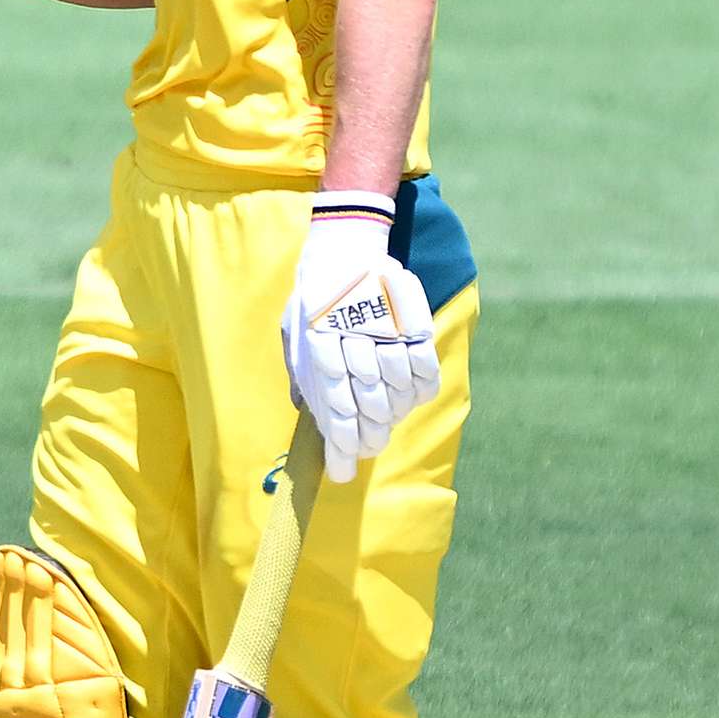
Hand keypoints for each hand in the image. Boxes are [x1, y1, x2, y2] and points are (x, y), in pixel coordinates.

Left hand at [281, 196, 436, 481]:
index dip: (341, 444)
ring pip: (397, 391)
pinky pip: (424, 369)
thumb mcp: (294, 330)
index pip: (333, 406)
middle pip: (368, 405)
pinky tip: (408, 398)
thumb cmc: (314, 296)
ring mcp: (386, 330)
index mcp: (317, 342)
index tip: (342, 471)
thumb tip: (303, 409)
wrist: (344, 246)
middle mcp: (352, 338)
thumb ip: (300, 371)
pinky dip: (420, 390)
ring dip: (391, 417)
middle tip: (367, 450)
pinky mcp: (412, 320)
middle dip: (368, 438)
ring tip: (384, 428)